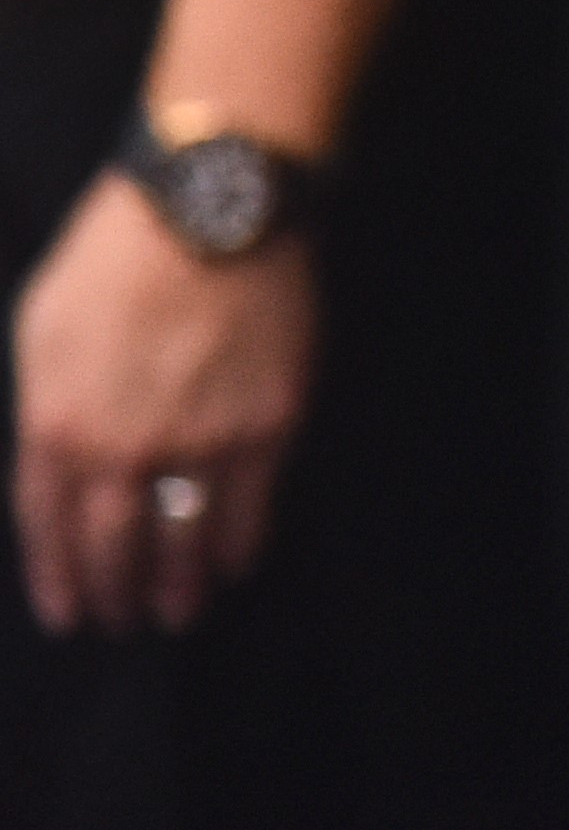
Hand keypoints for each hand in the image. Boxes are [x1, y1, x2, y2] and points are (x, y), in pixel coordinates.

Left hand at [12, 170, 316, 632]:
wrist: (208, 208)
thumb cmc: (112, 257)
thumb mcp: (40, 330)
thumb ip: (46, 405)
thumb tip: (57, 460)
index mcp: (55, 423)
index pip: (47, 526)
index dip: (57, 576)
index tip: (69, 612)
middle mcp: (122, 448)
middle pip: (113, 545)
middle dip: (116, 593)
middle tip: (123, 621)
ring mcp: (199, 440)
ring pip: (182, 539)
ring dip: (177, 586)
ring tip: (178, 612)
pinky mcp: (267, 423)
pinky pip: (250, 505)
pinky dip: (238, 543)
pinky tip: (234, 562)